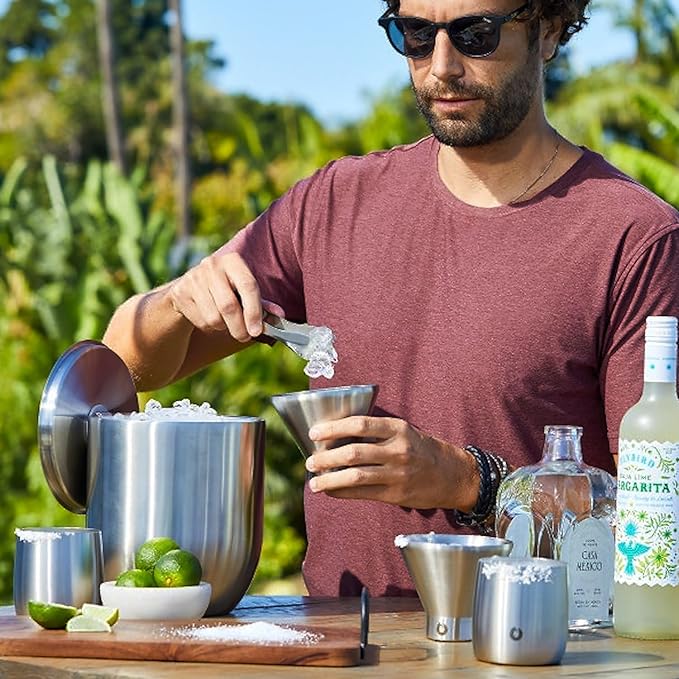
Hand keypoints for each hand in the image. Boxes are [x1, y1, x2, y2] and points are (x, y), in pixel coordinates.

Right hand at [168, 251, 282, 341]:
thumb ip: (262, 304)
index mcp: (233, 261)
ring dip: (224, 327)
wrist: (189, 289)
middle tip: (245, 337)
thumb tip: (279, 315)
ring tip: (226, 322)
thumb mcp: (245, 293)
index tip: (258, 331)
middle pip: (229, 306)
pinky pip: (201, 321)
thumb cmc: (226, 290)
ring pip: (214, 317)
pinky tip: (209, 317)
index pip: (248, 286)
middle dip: (240, 328)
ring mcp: (193, 278)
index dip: (254, 311)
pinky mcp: (180, 292)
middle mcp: (212, 265)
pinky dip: (209, 327)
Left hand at [305, 416, 478, 510]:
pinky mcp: (396, 495)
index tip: (314, 433)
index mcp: (398, 429)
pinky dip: (342, 493)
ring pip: (355, 476)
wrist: (454, 475)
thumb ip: (376, 433)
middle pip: (353, 452)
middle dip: (326, 457)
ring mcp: (397, 474)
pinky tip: (330, 491)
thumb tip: (337, 437)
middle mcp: (398, 450)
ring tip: (313, 482)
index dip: (334, 428)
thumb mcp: (404, 432)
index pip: (360, 425)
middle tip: (308, 460)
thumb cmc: (423, 449)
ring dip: (330, 479)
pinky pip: (363, 494)